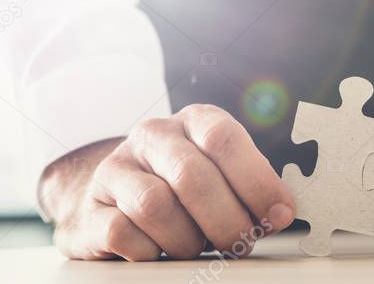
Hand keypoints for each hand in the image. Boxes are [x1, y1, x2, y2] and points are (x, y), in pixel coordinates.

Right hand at [39, 104, 294, 260]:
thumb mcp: (223, 175)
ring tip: (197, 246)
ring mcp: (116, 170)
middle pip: (192, 176)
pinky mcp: (91, 209)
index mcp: (193, 121)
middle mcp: (152, 136)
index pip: (224, 138)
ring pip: (156, 206)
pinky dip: (151, 252)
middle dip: (227, 220)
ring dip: (188, 239)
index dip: (257, 180)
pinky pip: (123, 233)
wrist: (114, 199)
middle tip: (242, 243)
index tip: (280, 215)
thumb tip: (282, 212)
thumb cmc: (185, 190)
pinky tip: (160, 250)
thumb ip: (252, 187)